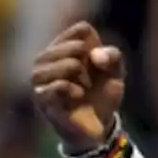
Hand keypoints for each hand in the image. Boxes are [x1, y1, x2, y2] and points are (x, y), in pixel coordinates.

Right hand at [32, 22, 125, 152]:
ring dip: (73, 70)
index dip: (97, 45)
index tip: (99, 64)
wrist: (99, 127)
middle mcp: (47, 59)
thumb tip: (96, 56)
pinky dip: (69, 87)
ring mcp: (41, 80)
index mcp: (66, 47)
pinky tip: (78, 94)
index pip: (81, 29)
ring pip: (51, 60)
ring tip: (84, 85)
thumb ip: (113, 56)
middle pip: (70, 44)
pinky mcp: (42, 100)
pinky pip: (51, 84)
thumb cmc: (102, 95)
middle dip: (85, 59)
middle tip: (89, 79)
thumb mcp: (115, 73)